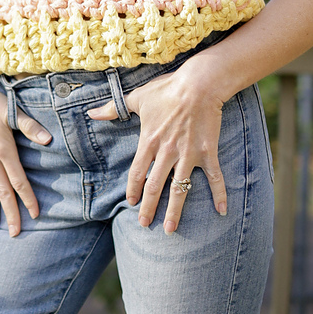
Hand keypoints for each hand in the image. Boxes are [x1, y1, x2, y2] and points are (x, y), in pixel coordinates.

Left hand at [88, 62, 230, 232]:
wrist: (199, 83)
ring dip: (174, 211)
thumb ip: (113, 108)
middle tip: (145, 225)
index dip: (133, 190)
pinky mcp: (208, 152)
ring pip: (180, 189)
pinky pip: (215, 178)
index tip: (132, 203)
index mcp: (149, 142)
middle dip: (149, 208)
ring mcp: (188, 154)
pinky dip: (220, 195)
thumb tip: (91, 112)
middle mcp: (167, 153)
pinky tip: (221, 212)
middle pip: (155, 187)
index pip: (137, 173)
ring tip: (170, 230)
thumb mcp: (137, 97)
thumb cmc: (167, 89)